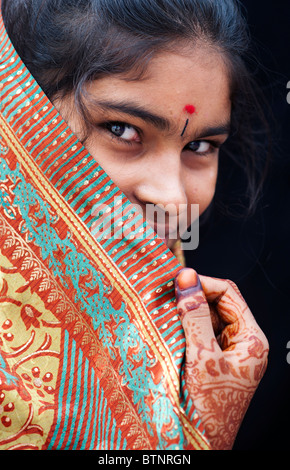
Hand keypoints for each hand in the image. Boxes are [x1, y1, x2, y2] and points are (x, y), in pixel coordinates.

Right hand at [175, 268, 268, 449]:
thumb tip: (187, 279)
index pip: (229, 294)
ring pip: (206, 318)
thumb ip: (195, 315)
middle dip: (193, 297)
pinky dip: (183, 329)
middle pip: (218, 304)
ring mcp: (227, 352)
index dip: (204, 283)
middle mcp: (241, 342)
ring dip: (185, 313)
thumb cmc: (210, 409)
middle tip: (167, 297)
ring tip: (165, 314)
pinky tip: (169, 331)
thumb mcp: (202, 356)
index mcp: (251, 339)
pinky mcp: (212, 361)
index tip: (178, 282)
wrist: (201, 445)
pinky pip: (198, 334)